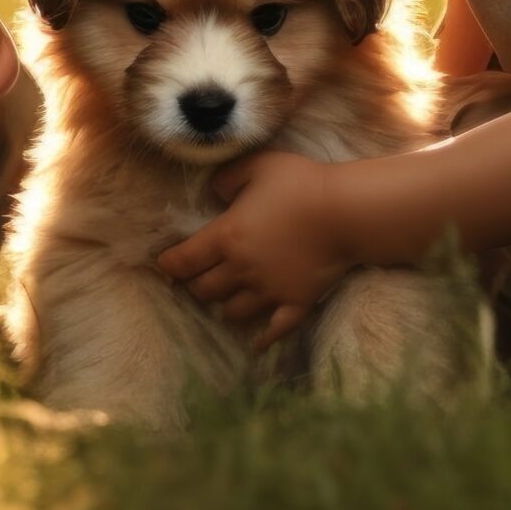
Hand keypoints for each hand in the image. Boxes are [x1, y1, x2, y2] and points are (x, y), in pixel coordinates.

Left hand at [155, 150, 355, 350]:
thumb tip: (214, 192)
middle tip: (196, 279)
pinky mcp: (296, 303)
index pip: (184, 261)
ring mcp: (269, 291)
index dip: (169, 265)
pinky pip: (274, 331)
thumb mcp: (257, 165)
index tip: (164, 265)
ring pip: (232, 312)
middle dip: (195, 285)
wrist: (346, 212)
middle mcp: (242, 270)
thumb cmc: (300, 183)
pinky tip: (255, 344)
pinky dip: (261, 339)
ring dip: (224, 306)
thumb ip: (227, 178)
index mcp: (226, 237)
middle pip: (204, 291)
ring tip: (225, 299)